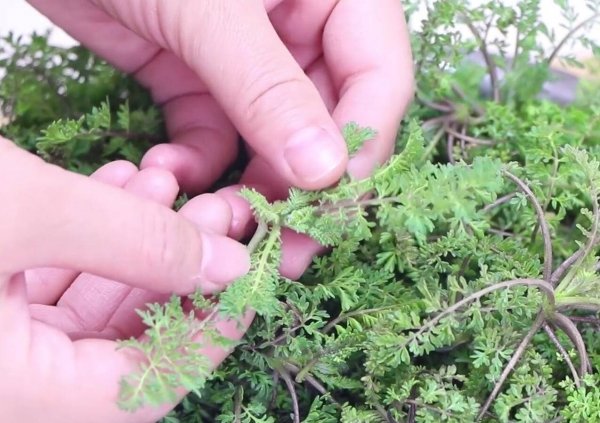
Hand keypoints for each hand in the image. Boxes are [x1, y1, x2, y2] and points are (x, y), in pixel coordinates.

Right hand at [0, 138, 250, 422]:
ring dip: (137, 241)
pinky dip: (91, 236)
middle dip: (179, 266)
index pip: (145, 388)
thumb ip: (137, 241)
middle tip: (215, 208)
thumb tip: (231, 265)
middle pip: (124, 341)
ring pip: (91, 301)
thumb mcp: (24, 212)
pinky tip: (117, 186)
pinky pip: (52, 280)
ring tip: (166, 184)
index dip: (210, 331)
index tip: (252, 272)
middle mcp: (5, 383)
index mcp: (12, 395)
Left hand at [27, 0, 413, 192]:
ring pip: (268, 140)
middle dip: (302, 185)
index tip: (330, 206)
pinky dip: (193, 163)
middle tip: (283, 245)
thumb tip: (325, 172)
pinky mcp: (193, 76)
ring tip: (217, 221)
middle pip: (326, 121)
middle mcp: (298, 26)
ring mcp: (244, 56)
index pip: (378, 77)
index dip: (361, 145)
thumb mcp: (210, 11)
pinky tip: (165, 173)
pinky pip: (211, 134)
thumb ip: (268, 89)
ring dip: (246, 186)